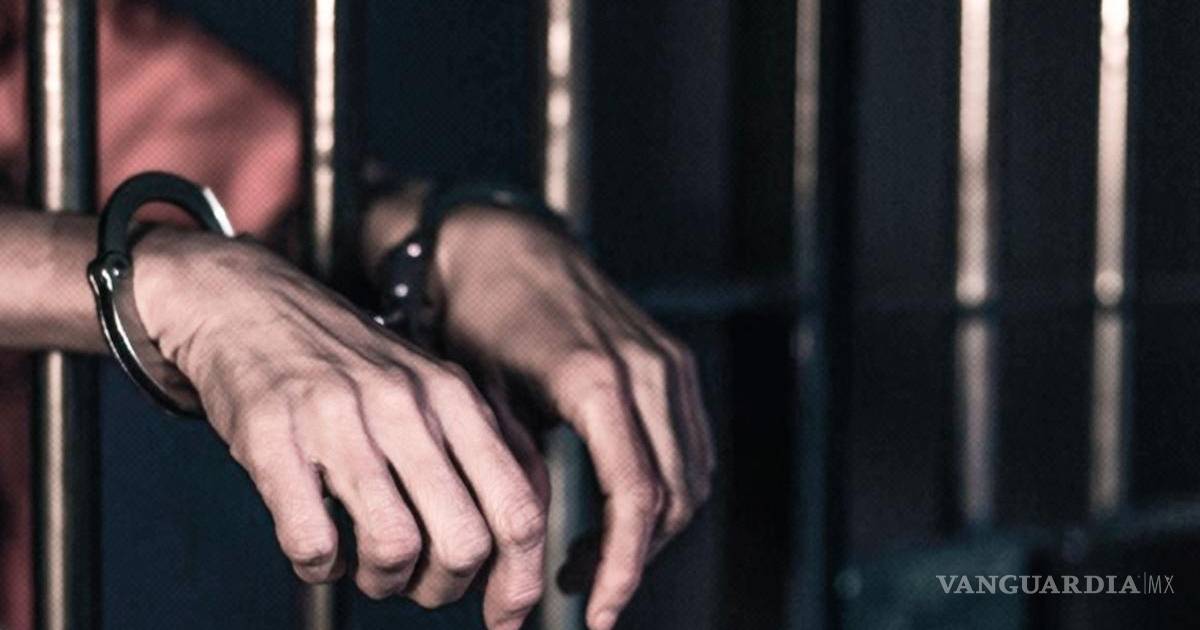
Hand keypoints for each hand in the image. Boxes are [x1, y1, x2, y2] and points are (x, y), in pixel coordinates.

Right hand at [133, 229, 546, 629]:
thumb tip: (520, 544)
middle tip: (415, 582)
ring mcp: (341, 418)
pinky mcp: (273, 434)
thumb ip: (479, 453)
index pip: (519, 509)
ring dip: (381, 579)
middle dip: (442, 588)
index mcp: (457, 399)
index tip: (505, 618)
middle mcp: (408, 405)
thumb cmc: (347, 364)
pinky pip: (312, 540)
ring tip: (364, 563)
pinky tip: (317, 545)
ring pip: (394, 546)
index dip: (520, 581)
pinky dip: (318, 564)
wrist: (247, 301)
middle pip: (465, 541)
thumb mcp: (431, 389)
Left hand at [367, 200, 715, 629]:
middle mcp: (648, 371)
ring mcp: (669, 363)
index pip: (634, 498)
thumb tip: (531, 547)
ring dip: (655, 531)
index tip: (595, 613)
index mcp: (597, 382)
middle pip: (672, 496)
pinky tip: (626, 513)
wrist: (507, 244)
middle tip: (585, 595)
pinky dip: (668, 490)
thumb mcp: (481, 397)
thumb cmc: (480, 317)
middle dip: (635, 559)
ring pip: (691, 476)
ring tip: (599, 561)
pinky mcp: (675, 361)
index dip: (621, 567)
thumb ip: (516, 468)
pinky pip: (692, 445)